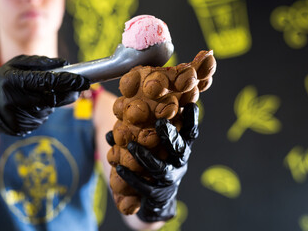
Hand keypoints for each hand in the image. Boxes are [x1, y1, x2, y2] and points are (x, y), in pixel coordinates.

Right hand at [0, 55, 89, 135]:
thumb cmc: (3, 81)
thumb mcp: (16, 65)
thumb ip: (41, 63)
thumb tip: (66, 64)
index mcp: (14, 80)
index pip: (47, 81)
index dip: (68, 81)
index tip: (84, 80)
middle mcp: (15, 99)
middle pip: (53, 98)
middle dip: (69, 93)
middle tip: (80, 88)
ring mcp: (17, 116)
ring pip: (49, 109)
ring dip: (53, 102)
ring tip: (39, 95)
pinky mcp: (20, 128)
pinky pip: (42, 118)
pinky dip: (43, 111)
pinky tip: (31, 106)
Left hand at [108, 103, 198, 221]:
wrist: (158, 202)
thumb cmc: (155, 167)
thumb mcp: (155, 149)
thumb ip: (140, 135)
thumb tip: (115, 127)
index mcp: (180, 150)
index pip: (190, 134)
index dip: (192, 120)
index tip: (190, 105)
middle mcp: (179, 164)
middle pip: (179, 149)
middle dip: (171, 136)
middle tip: (160, 123)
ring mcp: (169, 180)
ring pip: (160, 168)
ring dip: (145, 156)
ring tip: (132, 146)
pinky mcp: (156, 194)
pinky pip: (143, 186)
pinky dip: (131, 177)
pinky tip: (119, 168)